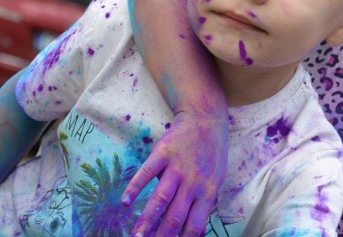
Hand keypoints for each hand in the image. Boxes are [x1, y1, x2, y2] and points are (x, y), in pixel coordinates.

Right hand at [123, 111, 228, 236]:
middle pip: (175, 216)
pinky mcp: (164, 153)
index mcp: (208, 192)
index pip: (194, 225)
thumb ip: (205, 204)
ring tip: (135, 236)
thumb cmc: (212, 153)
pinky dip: (135, 187)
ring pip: (160, 199)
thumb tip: (195, 233)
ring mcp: (178, 167)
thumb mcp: (216, 179)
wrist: (205, 119)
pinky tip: (126, 202)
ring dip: (147, 220)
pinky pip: (147, 172)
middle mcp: (193, 182)